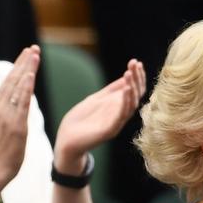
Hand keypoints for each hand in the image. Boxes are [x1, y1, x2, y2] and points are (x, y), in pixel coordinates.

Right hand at [0, 45, 39, 183]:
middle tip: (33, 48)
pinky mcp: (16, 124)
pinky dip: (25, 88)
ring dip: (27, 69)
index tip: (27, 53)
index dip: (18, 65)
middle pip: (13, 79)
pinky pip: (21, 102)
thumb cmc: (0, 147)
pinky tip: (30, 75)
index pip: (8, 80)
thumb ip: (6, 108)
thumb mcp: (0, 123)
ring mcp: (7, 115)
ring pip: (17, 87)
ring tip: (35, 54)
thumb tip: (14, 96)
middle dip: (23, 62)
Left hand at [53, 58, 145, 172]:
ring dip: (132, 88)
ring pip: (131, 105)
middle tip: (135, 64)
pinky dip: (125, 102)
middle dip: (136, 79)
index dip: (137, 76)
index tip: (136, 62)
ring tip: (130, 74)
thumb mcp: (95, 100)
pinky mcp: (109, 131)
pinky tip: (125, 89)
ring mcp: (116, 123)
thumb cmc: (79, 121)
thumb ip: (110, 91)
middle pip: (135, 96)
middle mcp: (120, 115)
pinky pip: (121, 116)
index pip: (133, 90)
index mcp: (117, 107)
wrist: (65, 141)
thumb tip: (126, 76)